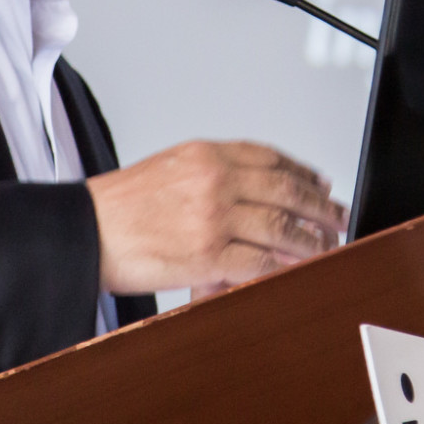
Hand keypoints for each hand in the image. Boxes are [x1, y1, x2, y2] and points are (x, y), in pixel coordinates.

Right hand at [87, 140, 346, 293]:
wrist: (86, 231)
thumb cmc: (120, 206)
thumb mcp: (169, 167)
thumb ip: (211, 172)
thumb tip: (253, 185)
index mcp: (206, 154)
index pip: (270, 157)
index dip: (303, 171)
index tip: (320, 183)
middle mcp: (214, 180)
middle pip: (285, 189)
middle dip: (319, 205)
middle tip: (338, 216)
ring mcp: (213, 217)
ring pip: (281, 226)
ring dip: (311, 239)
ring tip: (325, 246)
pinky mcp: (208, 255)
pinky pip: (261, 261)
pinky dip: (285, 266)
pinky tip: (297, 268)